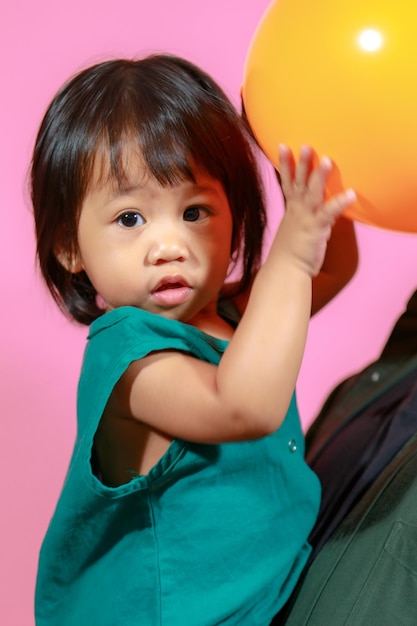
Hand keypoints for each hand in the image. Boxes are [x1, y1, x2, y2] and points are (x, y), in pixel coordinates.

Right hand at [277, 144, 355, 276]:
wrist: (285, 269)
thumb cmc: (290, 252)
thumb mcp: (297, 229)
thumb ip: (308, 217)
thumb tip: (323, 213)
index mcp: (291, 208)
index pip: (287, 181)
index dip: (285, 163)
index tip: (282, 145)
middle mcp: (297, 209)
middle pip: (299, 181)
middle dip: (301, 162)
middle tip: (305, 145)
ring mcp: (306, 217)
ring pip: (313, 192)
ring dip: (320, 176)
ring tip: (328, 160)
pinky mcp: (316, 228)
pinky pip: (330, 213)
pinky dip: (340, 203)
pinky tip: (351, 194)